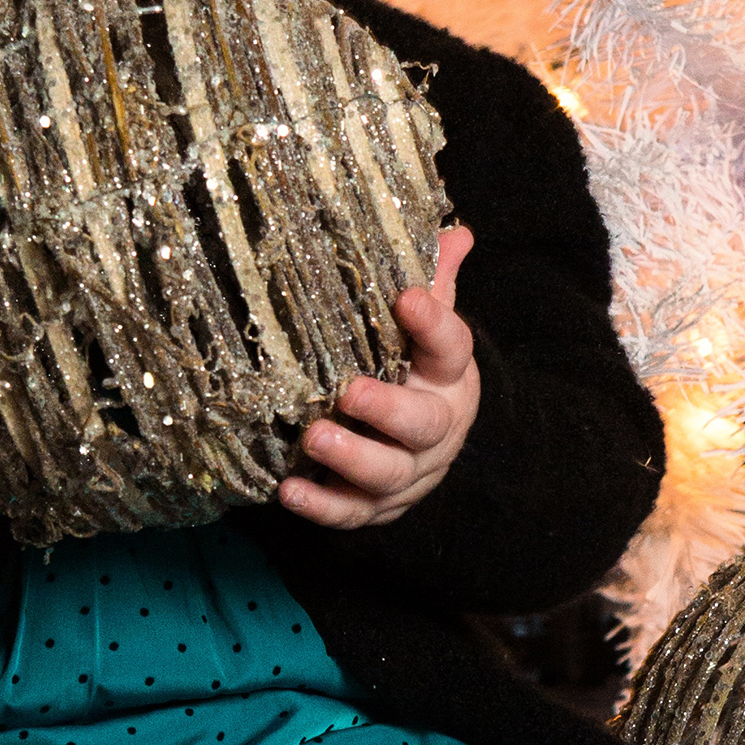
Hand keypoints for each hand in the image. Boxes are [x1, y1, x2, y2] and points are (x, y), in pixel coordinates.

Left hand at [277, 224, 478, 529]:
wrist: (423, 447)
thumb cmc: (413, 372)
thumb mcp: (426, 330)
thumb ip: (435, 282)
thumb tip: (454, 231)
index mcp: (448, 376)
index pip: (452, 347)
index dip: (433, 324)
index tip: (405, 298)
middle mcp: (436, 428)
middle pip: (424, 425)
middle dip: (388, 410)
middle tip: (349, 392)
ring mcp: (408, 472)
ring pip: (389, 474)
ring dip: (351, 459)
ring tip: (313, 438)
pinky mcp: (375, 505)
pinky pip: (352, 513)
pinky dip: (321, 506)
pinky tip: (289, 490)